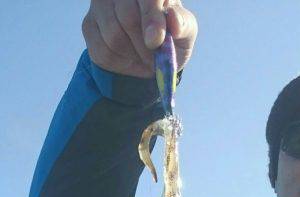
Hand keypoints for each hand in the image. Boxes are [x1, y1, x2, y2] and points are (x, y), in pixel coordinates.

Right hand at [82, 0, 197, 77]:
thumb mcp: (186, 33)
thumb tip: (174, 21)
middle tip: (155, 60)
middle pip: (127, 16)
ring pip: (113, 35)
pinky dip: (121, 63)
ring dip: (134, 55)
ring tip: (145, 58)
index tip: (156, 41)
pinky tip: (131, 58)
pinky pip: (102, 51)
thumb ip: (184, 25)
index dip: (151, 17)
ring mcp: (101, 5)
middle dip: (144, 46)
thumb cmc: (171, 37)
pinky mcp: (89, 25)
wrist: (151, 53)